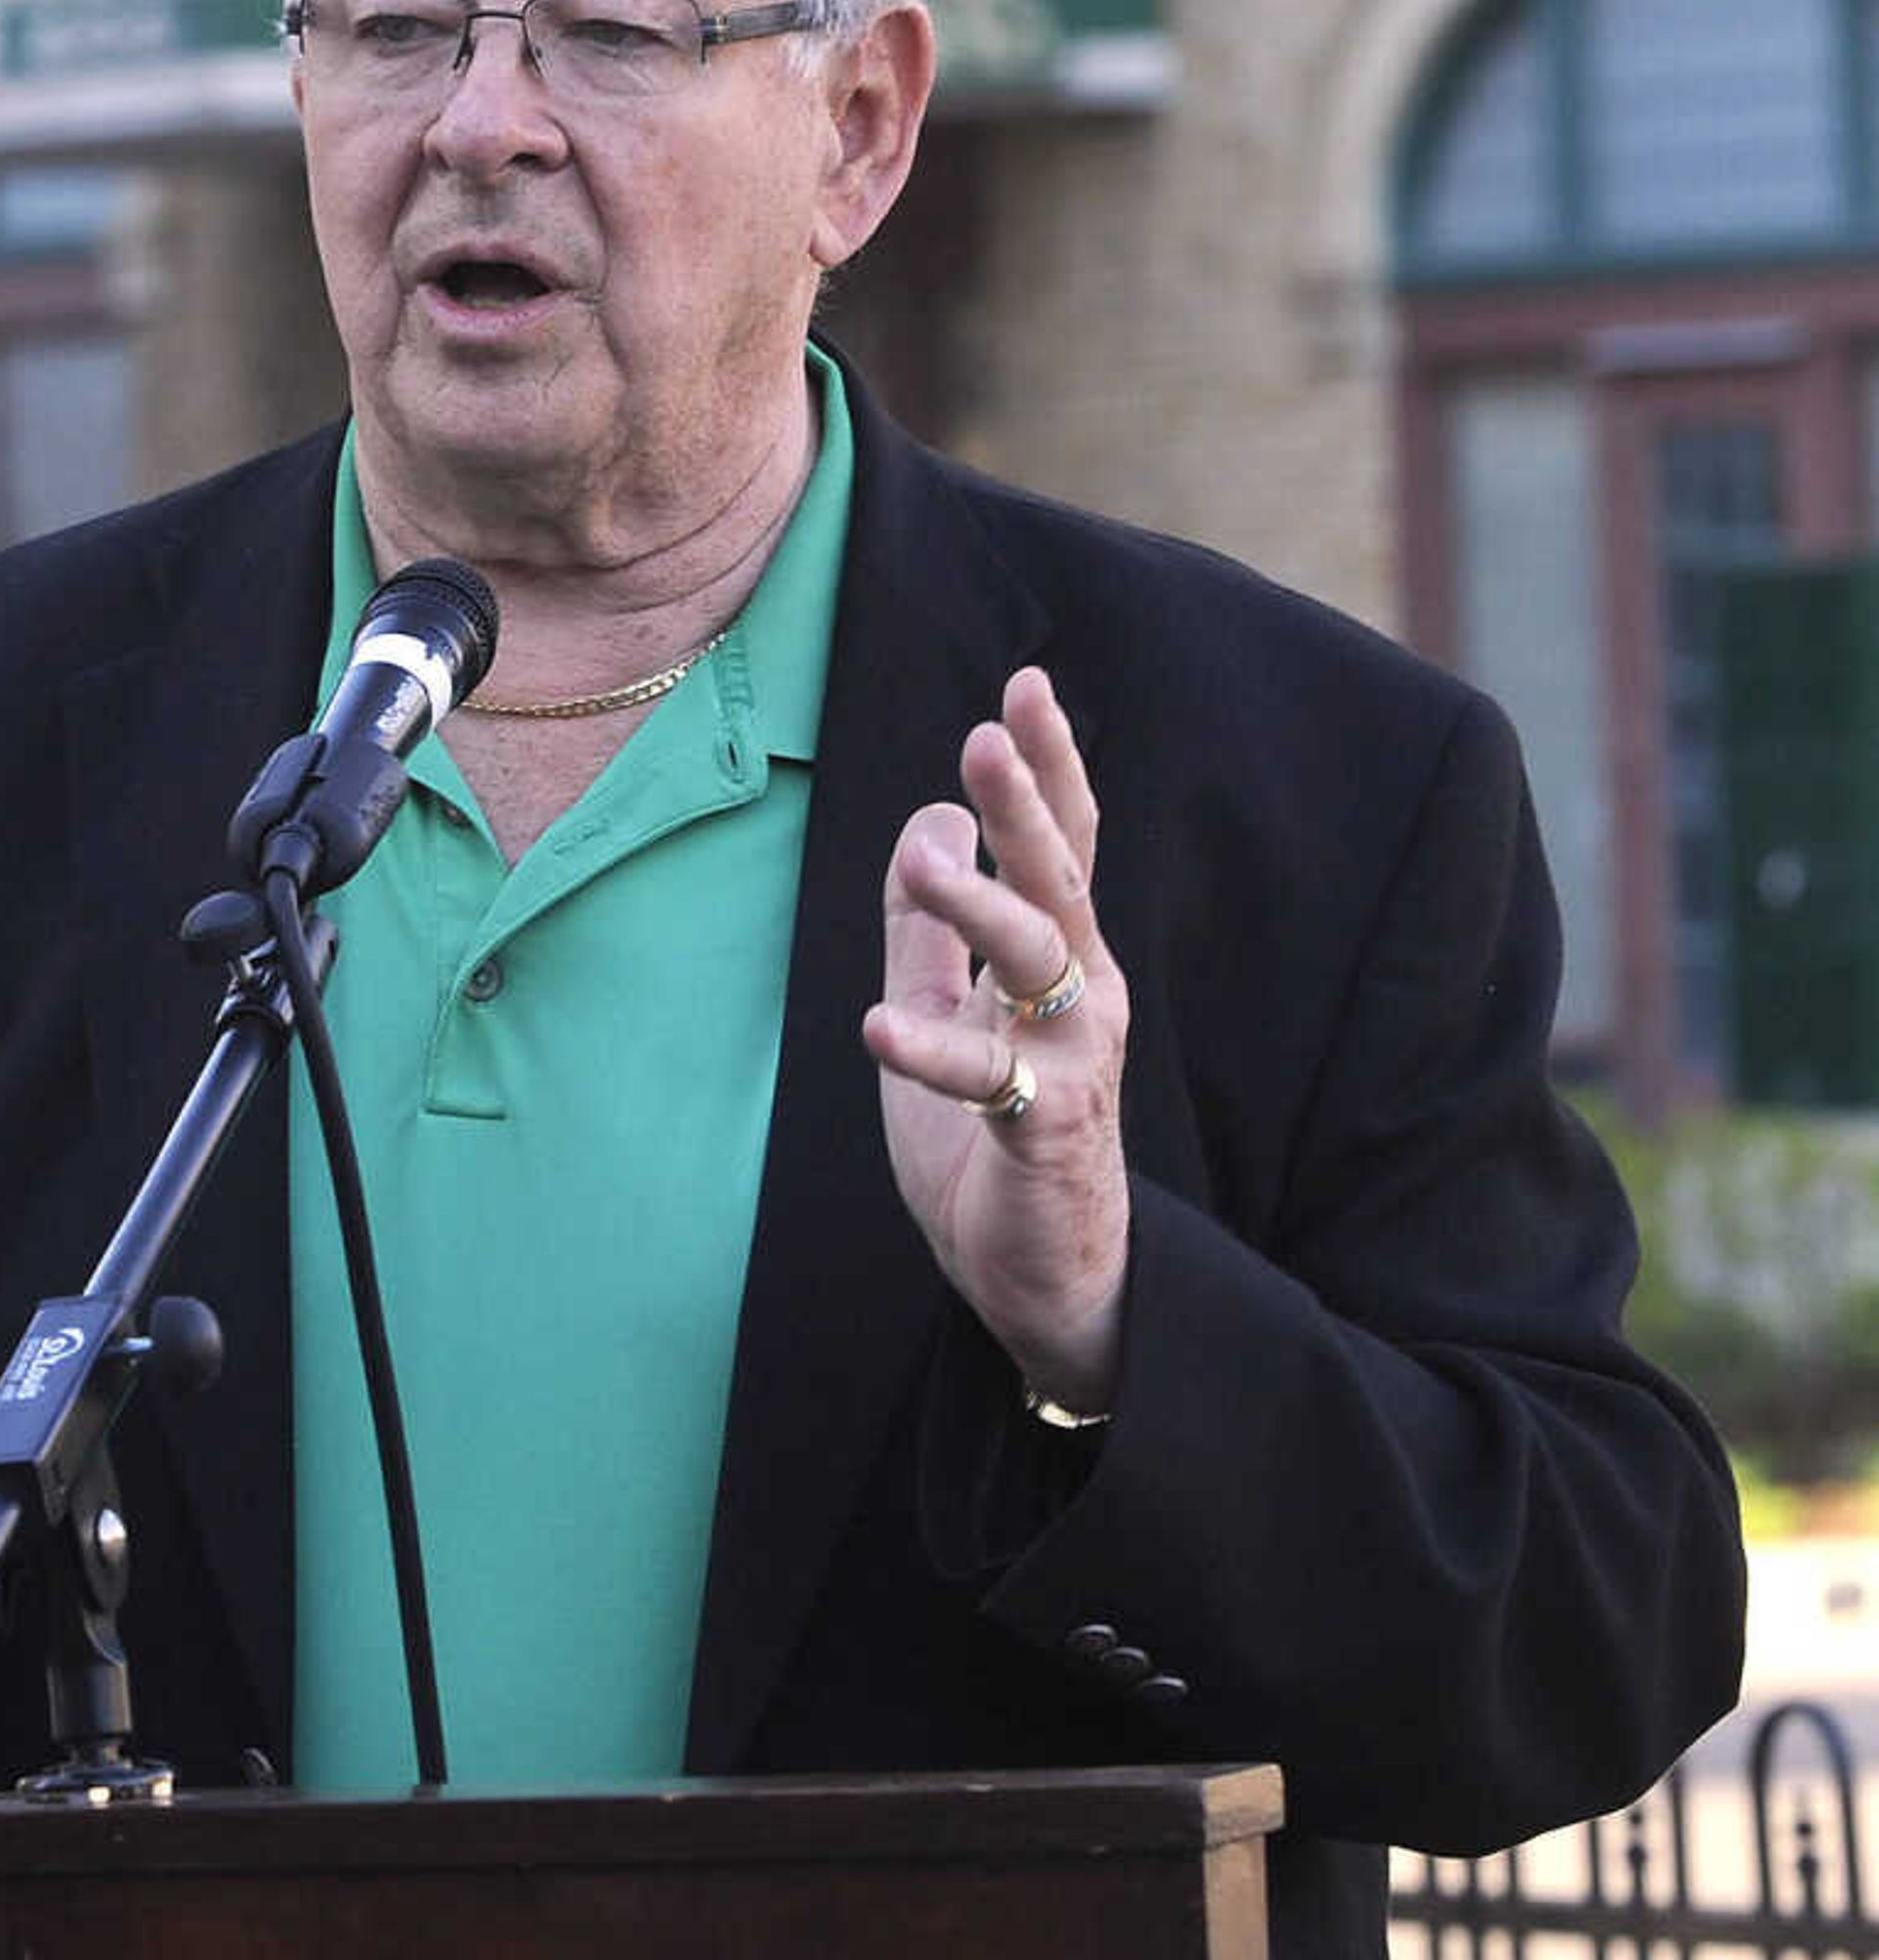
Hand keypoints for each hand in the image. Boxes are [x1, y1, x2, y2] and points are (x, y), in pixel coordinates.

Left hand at [860, 668, 1131, 1411]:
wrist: (1048, 1276)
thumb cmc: (998, 1138)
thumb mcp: (946, 1012)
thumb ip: (927, 928)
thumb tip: (923, 822)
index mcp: (1060, 962)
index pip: (1060, 845)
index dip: (1048, 768)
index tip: (1026, 682)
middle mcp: (1083, 998)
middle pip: (1060, 879)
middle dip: (1028, 803)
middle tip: (991, 731)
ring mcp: (1072, 1064)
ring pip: (1038, 961)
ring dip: (979, 904)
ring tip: (924, 858)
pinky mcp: (1048, 1134)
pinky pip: (986, 1082)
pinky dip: (932, 1050)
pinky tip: (877, 1024)